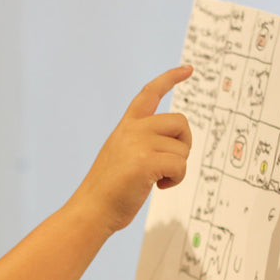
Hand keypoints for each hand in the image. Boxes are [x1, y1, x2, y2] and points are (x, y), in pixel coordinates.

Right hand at [69, 65, 192, 233]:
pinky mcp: (145, 162)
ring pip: (182, 148)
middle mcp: (132, 130)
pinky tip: (158, 187)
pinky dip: (176, 179)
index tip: (188, 69)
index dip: (170, 78)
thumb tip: (173, 144)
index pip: (150, 93)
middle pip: (179, 122)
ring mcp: (138, 144)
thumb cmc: (110, 191)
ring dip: (176, 168)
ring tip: (155, 180)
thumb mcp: (122, 156)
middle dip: (184, 144)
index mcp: (126, 127)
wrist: (92, 210)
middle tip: (169, 165)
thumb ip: (142, 143)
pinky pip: (180, 165)